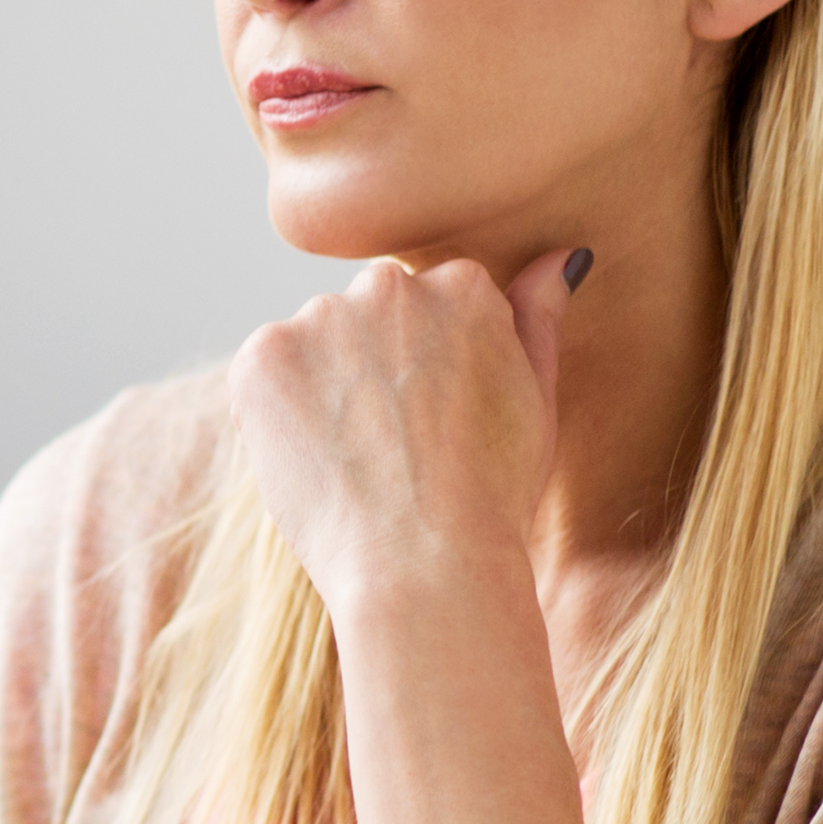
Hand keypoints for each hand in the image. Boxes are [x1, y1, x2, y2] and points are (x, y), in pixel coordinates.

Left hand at [226, 245, 580, 610]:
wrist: (423, 565)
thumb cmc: (492, 497)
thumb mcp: (536, 401)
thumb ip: (537, 318)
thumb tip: (560, 258)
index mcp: (462, 285)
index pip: (432, 303)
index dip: (431, 369)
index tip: (438, 420)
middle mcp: (388, 285)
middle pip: (370, 313)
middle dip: (375, 363)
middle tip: (395, 443)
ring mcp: (319, 317)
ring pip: (315, 342)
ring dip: (325, 385)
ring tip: (357, 458)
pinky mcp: (262, 356)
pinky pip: (267, 373)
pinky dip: (279, 410)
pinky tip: (317, 458)